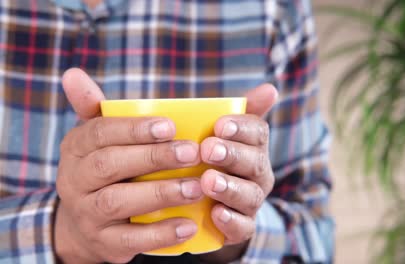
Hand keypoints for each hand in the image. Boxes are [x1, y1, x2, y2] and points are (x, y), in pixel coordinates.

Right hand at [54, 69, 202, 262]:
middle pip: (108, 166)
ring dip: (160, 193)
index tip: (170, 125)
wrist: (88, 222)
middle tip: (192, 152)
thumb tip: (73, 73)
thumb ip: (94, 108)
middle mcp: (74, 180)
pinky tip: (188, 225)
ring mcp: (87, 214)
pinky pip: (129, 241)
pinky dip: (159, 234)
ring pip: (117, 202)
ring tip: (196, 186)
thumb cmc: (106, 169)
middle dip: (153, 158)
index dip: (134, 129)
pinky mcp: (104, 244)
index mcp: (76, 148)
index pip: (99, 133)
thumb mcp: (98, 138)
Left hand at [199, 84, 277, 262]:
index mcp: (254, 147)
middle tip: (208, 149)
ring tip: (208, 182)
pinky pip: (243, 227)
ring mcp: (251, 201)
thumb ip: (242, 111)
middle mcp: (258, 174)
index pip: (257, 133)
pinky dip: (231, 221)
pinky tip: (215, 213)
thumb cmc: (215, 161)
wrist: (209, 205)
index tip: (220, 124)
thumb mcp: (223, 134)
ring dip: (229, 188)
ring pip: (249, 195)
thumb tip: (271, 88)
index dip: (241, 128)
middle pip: (254, 162)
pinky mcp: (242, 227)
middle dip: (232, 155)